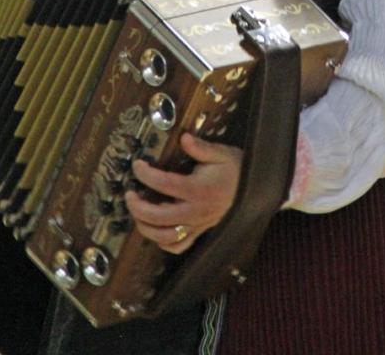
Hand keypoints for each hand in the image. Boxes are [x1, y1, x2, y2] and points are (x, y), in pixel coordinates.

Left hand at [124, 132, 241, 253]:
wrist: (255, 189)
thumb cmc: (236, 169)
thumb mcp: (221, 153)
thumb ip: (200, 147)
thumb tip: (183, 137)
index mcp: (199, 190)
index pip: (165, 184)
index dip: (146, 175)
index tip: (137, 165)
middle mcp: (196, 211)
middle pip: (159, 217)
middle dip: (138, 207)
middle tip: (129, 194)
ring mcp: (197, 225)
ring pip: (165, 236)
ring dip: (145, 227)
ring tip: (136, 212)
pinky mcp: (199, 232)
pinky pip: (178, 246)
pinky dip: (163, 242)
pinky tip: (154, 230)